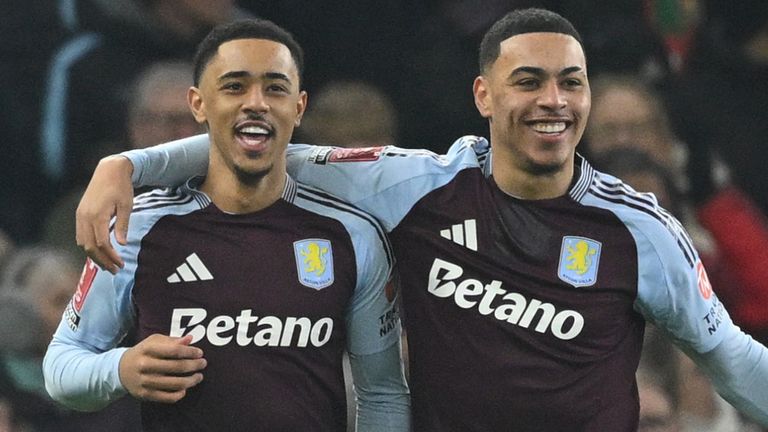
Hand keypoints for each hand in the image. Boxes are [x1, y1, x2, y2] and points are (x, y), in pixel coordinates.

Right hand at [76, 155, 134, 272]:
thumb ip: (123, 225)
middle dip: (102, 261)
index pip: (102, 244)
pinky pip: (81, 235)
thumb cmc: (122, 188)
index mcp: (97, 215)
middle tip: (115, 270)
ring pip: (83, 243)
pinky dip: (88, 246)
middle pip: (90, 247)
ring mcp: (80, 216)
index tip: (122, 264)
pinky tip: (99, 252)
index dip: (111, 257)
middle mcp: (85, 217)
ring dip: (94, 256)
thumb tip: (122, 244)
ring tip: (108, 265)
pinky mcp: (80, 214)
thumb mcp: (127, 206)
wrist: (109, 170)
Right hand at [119, 334, 206, 403]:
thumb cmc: (143, 352)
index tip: (200, 353)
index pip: (174, 351)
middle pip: (177, 367)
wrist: (120, 370)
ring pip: (174, 384)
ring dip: (191, 381)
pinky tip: (185, 389)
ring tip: (199, 377)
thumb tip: (190, 339)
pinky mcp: (145, 394)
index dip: (190, 352)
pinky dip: (179, 394)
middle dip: (194, 365)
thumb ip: (172, 340)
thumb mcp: (154, 342)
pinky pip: (167, 397)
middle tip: (203, 364)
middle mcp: (145, 365)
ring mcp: (145, 382)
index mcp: (148, 349)